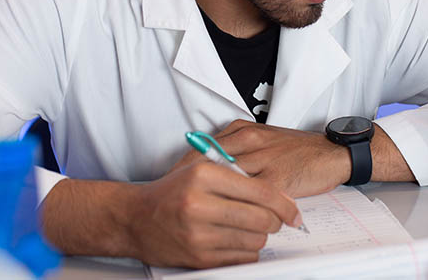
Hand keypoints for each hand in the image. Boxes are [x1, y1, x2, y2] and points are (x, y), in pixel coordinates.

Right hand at [124, 161, 300, 267]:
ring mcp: (198, 233)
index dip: (285, 204)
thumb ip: (235, 174)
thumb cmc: (169, 193)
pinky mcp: (198, 257)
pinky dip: (247, 252)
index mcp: (204, 175)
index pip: (261, 191)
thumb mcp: (199, 170)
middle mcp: (200, 203)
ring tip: (249, 229)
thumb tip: (276, 193)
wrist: (134, 219)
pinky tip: (237, 242)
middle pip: (262, 219)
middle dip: (274, 222)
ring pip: (255, 240)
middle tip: (273, 220)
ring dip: (260, 237)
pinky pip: (241, 258)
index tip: (293, 212)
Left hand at [172, 120, 350, 198]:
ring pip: (228, 180)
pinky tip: (228, 220)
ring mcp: (264, 160)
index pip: (205, 147)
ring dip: (211, 197)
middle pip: (210, 163)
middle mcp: (251, 141)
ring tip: (197, 212)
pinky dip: (239, 209)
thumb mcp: (263, 139)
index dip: (184, 166)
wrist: (331, 153)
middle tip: (176, 197)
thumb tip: (210, 163)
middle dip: (190, 182)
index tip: (171, 179)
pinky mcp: (278, 180)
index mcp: (244, 130)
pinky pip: (252, 197)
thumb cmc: (298, 150)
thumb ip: (237, 148)